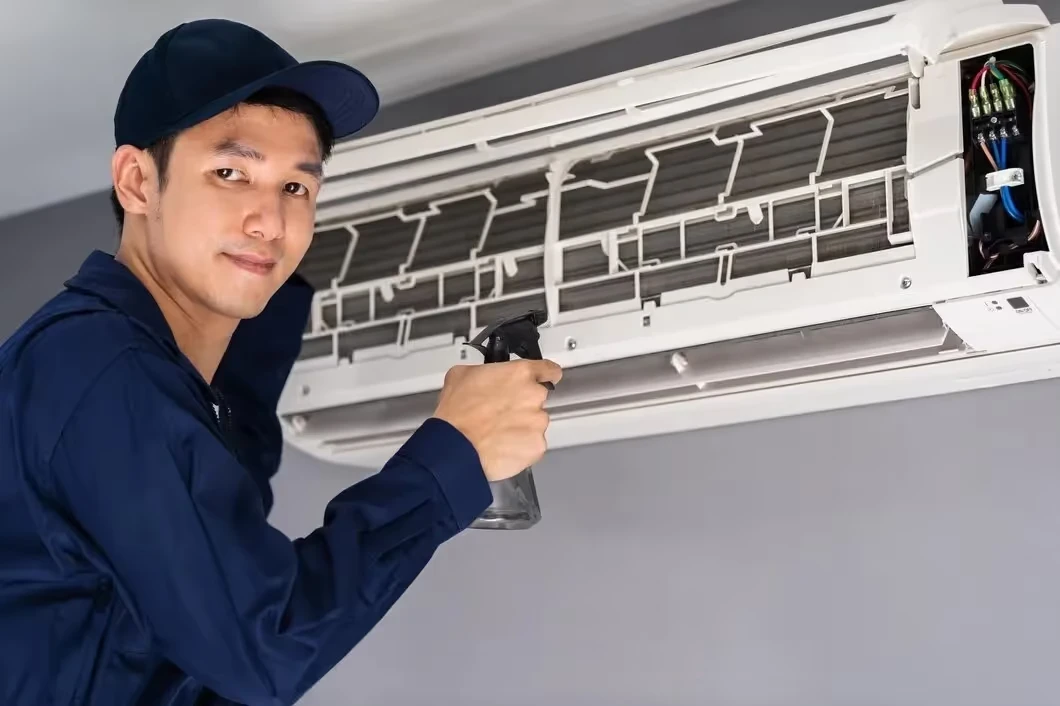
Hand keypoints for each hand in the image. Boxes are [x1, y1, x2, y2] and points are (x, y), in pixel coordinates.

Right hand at [432, 359, 562, 481]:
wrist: (455, 447)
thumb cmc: (457, 414)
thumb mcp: (462, 374)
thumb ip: (486, 371)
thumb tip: (487, 375)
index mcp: (520, 374)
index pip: (550, 370)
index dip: (546, 375)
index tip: (545, 379)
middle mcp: (534, 396)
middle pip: (538, 398)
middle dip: (524, 404)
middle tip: (502, 412)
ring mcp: (538, 422)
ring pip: (536, 423)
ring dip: (522, 426)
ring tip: (497, 432)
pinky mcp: (537, 446)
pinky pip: (533, 444)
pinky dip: (521, 446)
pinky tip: (502, 445)